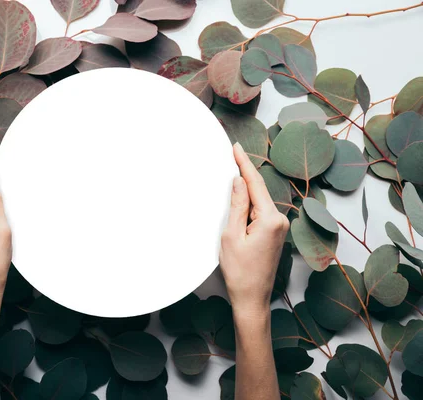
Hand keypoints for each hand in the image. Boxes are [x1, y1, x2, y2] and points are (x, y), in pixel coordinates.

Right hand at [219, 143, 288, 316]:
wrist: (252, 298)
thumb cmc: (239, 272)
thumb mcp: (232, 235)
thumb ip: (237, 205)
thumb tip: (239, 181)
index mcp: (270, 220)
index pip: (255, 184)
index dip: (244, 164)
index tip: (236, 147)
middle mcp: (280, 221)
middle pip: (259, 190)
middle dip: (245, 172)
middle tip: (233, 153)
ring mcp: (279, 228)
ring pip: (260, 201)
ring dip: (247, 188)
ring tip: (233, 172)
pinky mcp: (275, 234)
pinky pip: (261, 211)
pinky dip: (250, 202)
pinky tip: (241, 196)